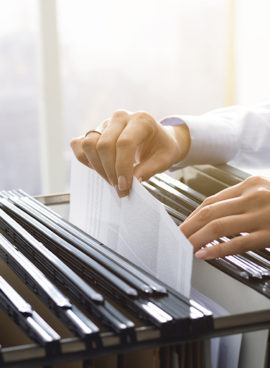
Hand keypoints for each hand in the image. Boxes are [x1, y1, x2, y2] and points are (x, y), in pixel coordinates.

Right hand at [70, 110, 189, 195]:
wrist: (158, 140)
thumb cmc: (162, 149)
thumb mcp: (164, 160)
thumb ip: (149, 170)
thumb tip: (132, 181)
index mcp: (141, 120)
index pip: (125, 143)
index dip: (122, 167)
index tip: (125, 186)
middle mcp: (121, 117)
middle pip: (104, 145)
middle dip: (110, 171)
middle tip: (120, 187)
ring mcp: (105, 123)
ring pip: (89, 144)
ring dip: (98, 167)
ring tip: (111, 179)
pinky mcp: (95, 131)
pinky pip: (79, 144)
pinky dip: (85, 159)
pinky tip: (99, 169)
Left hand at [180, 176, 269, 258]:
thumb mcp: (265, 192)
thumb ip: (243, 200)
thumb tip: (218, 214)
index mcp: (250, 185)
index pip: (212, 201)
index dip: (193, 215)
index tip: (184, 225)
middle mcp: (253, 197)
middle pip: (209, 212)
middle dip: (189, 226)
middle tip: (177, 237)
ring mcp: (260, 216)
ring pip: (218, 226)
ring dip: (197, 238)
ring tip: (186, 246)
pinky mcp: (269, 234)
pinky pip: (237, 243)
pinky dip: (217, 250)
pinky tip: (204, 254)